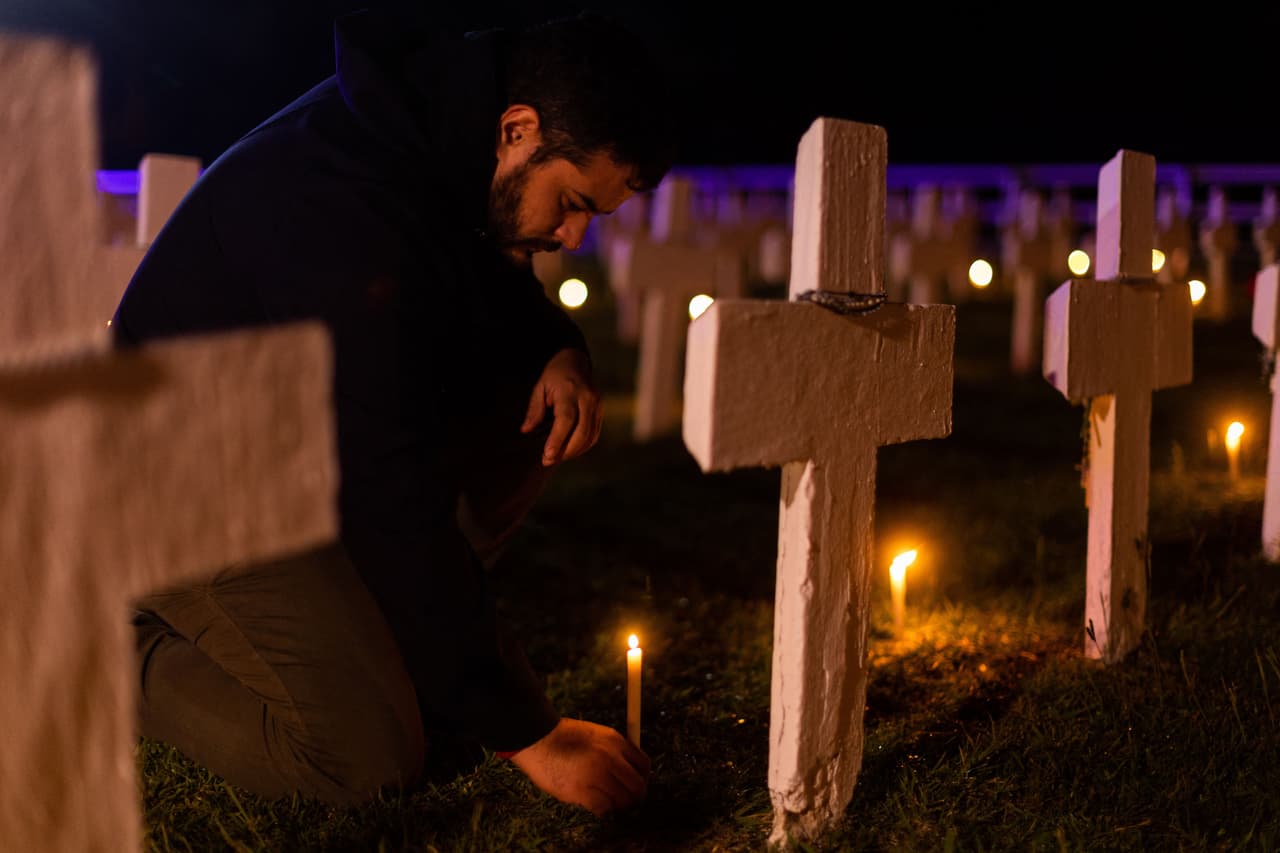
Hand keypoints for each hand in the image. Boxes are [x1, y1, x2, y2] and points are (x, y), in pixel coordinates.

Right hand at [509, 718, 649, 815]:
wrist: (537, 737)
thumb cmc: (562, 737)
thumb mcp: (594, 734)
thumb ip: (613, 750)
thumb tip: (628, 771)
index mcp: (615, 740)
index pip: (644, 765)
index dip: (642, 778)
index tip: (634, 785)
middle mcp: (610, 757)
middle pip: (638, 786)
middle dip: (634, 798)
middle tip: (625, 802)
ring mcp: (596, 774)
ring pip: (622, 800)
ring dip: (616, 805)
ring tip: (606, 801)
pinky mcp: (581, 790)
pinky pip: (603, 808)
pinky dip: (602, 810)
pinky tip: (593, 804)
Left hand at [521, 348, 602, 465]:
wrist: (575, 362)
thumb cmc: (554, 376)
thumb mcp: (539, 387)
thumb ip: (534, 410)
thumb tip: (526, 430)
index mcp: (571, 391)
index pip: (566, 420)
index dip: (557, 440)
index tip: (547, 456)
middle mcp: (588, 399)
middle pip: (582, 432)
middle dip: (565, 451)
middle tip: (548, 461)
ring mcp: (598, 406)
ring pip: (590, 437)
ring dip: (574, 451)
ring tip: (556, 457)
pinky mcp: (601, 412)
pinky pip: (594, 435)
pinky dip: (583, 446)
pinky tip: (569, 450)